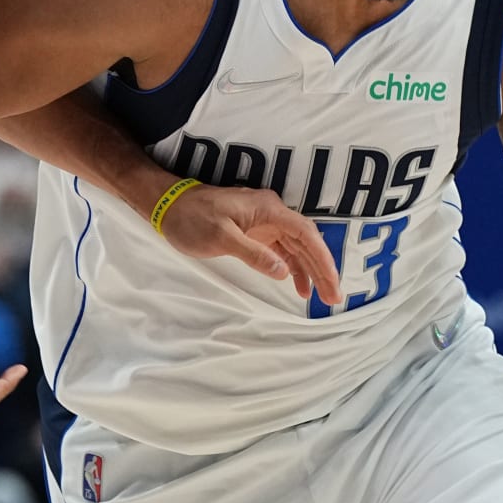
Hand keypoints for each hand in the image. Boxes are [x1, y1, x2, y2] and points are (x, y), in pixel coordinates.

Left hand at [159, 182, 342, 303]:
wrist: (168, 205)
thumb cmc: (191, 217)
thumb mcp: (221, 237)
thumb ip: (254, 254)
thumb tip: (283, 272)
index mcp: (268, 209)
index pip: (305, 234)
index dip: (322, 259)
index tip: (331, 282)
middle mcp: (272, 214)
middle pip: (307, 242)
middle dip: (322, 269)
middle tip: (333, 297)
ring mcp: (265, 223)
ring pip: (297, 248)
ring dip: (310, 271)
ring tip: (321, 297)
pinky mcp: (256, 233)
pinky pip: (283, 251)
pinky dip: (292, 269)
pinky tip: (298, 286)